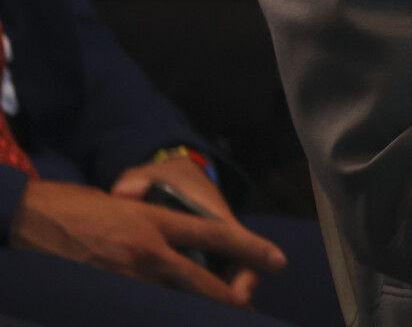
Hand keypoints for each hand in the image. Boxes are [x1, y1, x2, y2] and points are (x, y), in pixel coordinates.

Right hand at [8, 180, 285, 305]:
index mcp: (154, 221)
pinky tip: (170, 315)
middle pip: (201, 283)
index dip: (250, 249)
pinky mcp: (105, 297)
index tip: (277, 260)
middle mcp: (146, 252)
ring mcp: (125, 279)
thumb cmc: (77, 206)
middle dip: (229, 297)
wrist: (28, 220)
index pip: (214, 236)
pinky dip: (160, 313)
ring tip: (213, 313)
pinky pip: (145, 310)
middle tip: (247, 304)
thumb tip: (185, 239)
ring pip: (175, 302)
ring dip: (195, 309)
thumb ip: (158, 221)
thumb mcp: (126, 201)